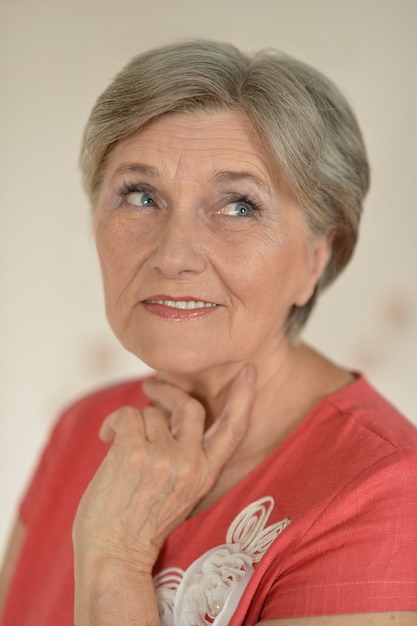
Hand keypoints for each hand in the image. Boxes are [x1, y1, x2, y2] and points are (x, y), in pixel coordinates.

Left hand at [73, 365, 255, 577]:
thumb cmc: (139, 526)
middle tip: (151, 389)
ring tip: (118, 445)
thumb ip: (184, 457)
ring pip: (151, 413)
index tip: (248, 371)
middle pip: (190, 407)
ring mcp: (164, 458)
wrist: (113, 559)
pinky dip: (113, 423)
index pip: (232, 429)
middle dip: (169, 392)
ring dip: (132, 423)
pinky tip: (106, 439)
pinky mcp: (134, 453)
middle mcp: (190, 464)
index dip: (243, 398)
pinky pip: (127, 415)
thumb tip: (167, 414)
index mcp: (205, 474)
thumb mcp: (180, 493)